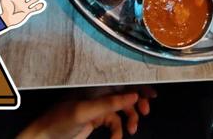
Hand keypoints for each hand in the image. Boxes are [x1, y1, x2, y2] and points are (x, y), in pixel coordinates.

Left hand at [18, 88, 156, 138]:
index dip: (137, 85)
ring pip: (121, 110)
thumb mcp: (85, 111)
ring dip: (129, 119)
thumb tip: (133, 95)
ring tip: (132, 130)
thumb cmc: (60, 120)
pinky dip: (117, 132)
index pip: (120, 80)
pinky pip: (114, 124)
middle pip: (124, 94)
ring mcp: (97, 107)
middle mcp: (97, 93)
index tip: (152, 94)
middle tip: (144, 113)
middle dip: (136, 103)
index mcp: (94, 85)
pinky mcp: (95, 121)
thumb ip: (109, 103)